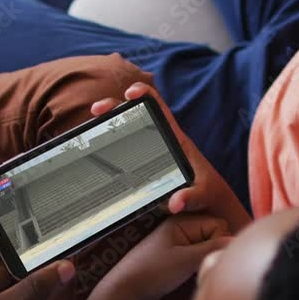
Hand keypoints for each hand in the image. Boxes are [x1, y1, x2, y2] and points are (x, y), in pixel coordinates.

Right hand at [91, 83, 251, 232]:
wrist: (210, 205)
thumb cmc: (208, 194)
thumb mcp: (201, 194)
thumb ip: (190, 197)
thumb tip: (175, 203)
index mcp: (175, 139)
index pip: (159, 107)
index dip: (144, 94)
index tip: (129, 94)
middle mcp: (160, 142)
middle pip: (134, 116)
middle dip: (115, 107)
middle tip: (97, 110)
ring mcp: (150, 154)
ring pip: (125, 133)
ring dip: (107, 126)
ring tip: (88, 128)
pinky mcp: (143, 168)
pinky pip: (123, 152)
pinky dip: (107, 146)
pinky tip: (91, 150)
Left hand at [103, 213, 229, 299]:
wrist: (125, 288)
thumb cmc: (154, 272)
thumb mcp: (187, 260)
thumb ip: (213, 249)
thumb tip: (236, 243)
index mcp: (182, 221)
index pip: (218, 224)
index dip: (219, 242)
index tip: (208, 258)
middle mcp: (181, 227)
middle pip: (213, 234)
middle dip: (213, 251)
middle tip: (201, 267)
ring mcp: (178, 241)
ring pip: (206, 246)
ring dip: (205, 259)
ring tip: (193, 273)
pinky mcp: (176, 254)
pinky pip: (197, 255)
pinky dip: (198, 264)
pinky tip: (189, 276)